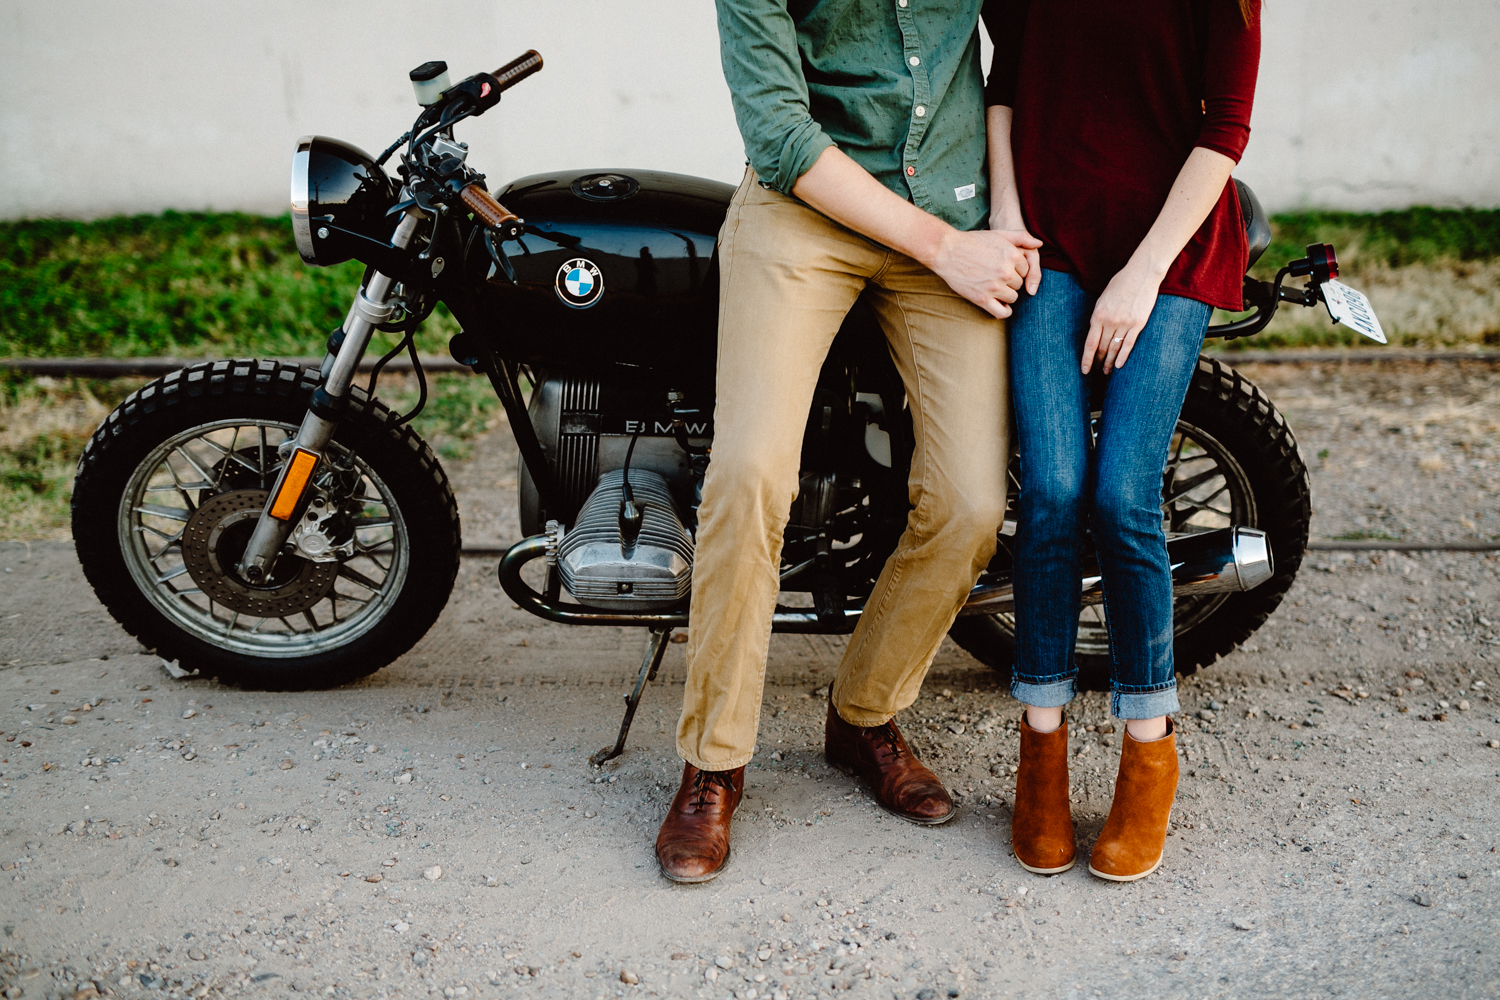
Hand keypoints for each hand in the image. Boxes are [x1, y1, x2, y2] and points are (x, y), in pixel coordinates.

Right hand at [926, 228, 1042, 318]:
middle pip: (1019, 285)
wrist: (947, 250)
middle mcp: (1006, 272)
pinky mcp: (982, 299)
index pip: (1026, 271)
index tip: (1003, 267)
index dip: (1015, 270)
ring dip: (1005, 295)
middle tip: (995, 276)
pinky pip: (1002, 312)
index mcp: (1013, 256)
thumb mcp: (999, 234)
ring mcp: (995, 287)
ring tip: (993, 287)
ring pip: (1012, 298)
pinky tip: (1000, 305)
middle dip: (1010, 282)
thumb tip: (1039, 244)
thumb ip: (1021, 237)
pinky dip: (1004, 311)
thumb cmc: (973, 241)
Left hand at [1081, 261, 1164, 374]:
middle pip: (1101, 348)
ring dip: (1109, 362)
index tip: (1084, 370)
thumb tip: (1095, 331)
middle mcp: (1110, 321)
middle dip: (1097, 361)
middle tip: (1096, 371)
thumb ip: (1098, 316)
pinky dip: (1122, 357)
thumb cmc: (1120, 284)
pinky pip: (1128, 344)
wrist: (1141, 274)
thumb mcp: (1102, 299)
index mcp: (1098, 315)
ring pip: (1114, 349)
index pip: (1090, 343)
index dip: (1086, 359)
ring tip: (1106, 372)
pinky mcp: (1138, 323)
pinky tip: (1118, 366)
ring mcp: (1124, 323)